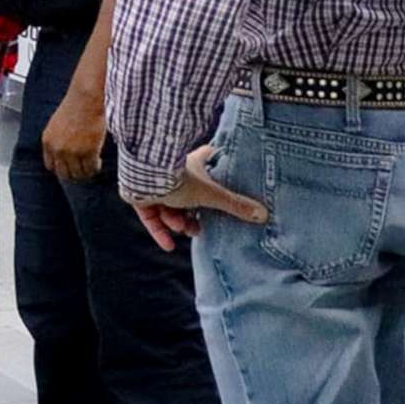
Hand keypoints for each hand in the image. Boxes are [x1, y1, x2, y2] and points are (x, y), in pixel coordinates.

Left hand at [40, 88, 106, 184]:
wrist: (86, 98)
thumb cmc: (75, 106)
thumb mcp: (57, 124)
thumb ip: (57, 140)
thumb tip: (64, 155)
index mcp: (48, 141)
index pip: (50, 166)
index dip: (61, 167)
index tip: (69, 166)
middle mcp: (58, 149)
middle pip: (64, 174)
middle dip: (74, 173)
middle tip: (83, 169)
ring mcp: (72, 152)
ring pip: (79, 174)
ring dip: (86, 171)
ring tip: (92, 164)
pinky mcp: (88, 152)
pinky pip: (91, 169)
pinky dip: (95, 167)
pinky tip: (98, 161)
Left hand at [131, 142, 268, 252]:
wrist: (144, 179)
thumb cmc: (178, 180)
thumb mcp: (211, 194)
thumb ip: (235, 205)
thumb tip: (262, 214)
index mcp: (193, 165)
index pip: (208, 157)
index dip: (216, 163)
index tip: (224, 170)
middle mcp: (174, 174)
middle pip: (189, 194)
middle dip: (193, 214)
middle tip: (197, 227)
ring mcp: (156, 186)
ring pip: (171, 208)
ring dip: (176, 221)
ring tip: (180, 227)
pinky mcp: (142, 198)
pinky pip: (152, 219)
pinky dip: (160, 232)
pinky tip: (169, 246)